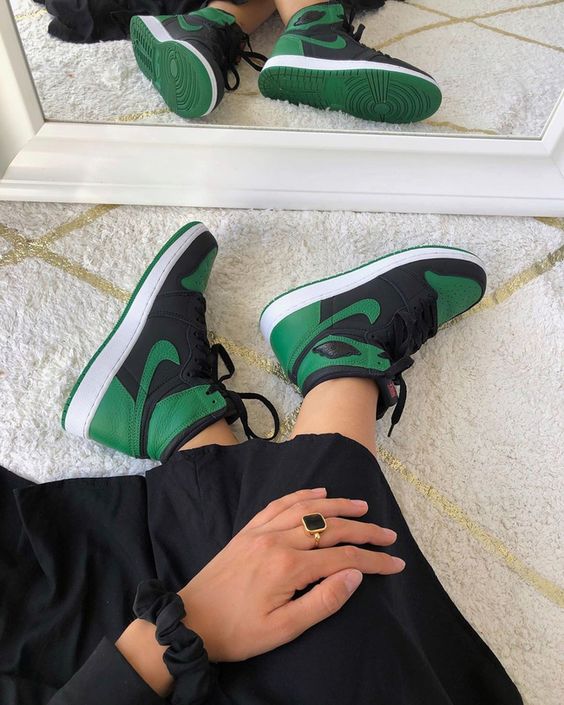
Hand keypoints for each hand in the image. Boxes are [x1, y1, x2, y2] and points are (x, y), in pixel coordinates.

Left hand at [178, 487, 403, 661]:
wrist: (191, 620)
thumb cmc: (238, 632)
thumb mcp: (284, 629)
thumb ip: (323, 601)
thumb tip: (356, 574)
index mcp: (289, 566)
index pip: (343, 556)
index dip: (374, 559)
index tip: (396, 563)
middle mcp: (277, 540)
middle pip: (330, 527)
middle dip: (363, 530)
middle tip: (388, 534)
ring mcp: (261, 531)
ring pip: (307, 509)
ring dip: (337, 505)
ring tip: (361, 507)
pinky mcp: (249, 531)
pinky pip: (279, 504)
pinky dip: (302, 496)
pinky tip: (318, 493)